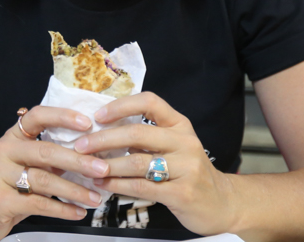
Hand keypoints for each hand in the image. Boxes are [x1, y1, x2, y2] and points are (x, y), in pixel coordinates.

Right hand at [0, 106, 110, 241]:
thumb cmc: (8, 186)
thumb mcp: (25, 165)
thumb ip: (48, 157)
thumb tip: (89, 155)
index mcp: (11, 137)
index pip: (36, 117)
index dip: (62, 117)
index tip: (87, 123)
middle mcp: (2, 151)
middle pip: (45, 151)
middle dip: (78, 160)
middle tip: (102, 168)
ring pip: (44, 180)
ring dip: (74, 189)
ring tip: (95, 196)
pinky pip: (38, 203)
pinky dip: (62, 209)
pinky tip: (78, 211)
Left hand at [73, 92, 238, 235]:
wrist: (223, 203)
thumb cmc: (188, 171)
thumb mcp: (173, 146)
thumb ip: (146, 137)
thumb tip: (101, 130)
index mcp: (179, 124)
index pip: (150, 101)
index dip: (121, 105)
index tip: (98, 116)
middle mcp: (185, 141)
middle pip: (137, 132)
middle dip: (103, 139)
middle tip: (80, 146)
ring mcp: (186, 167)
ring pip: (137, 162)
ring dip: (108, 166)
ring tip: (88, 169)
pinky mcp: (183, 193)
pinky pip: (142, 187)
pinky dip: (118, 186)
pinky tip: (104, 185)